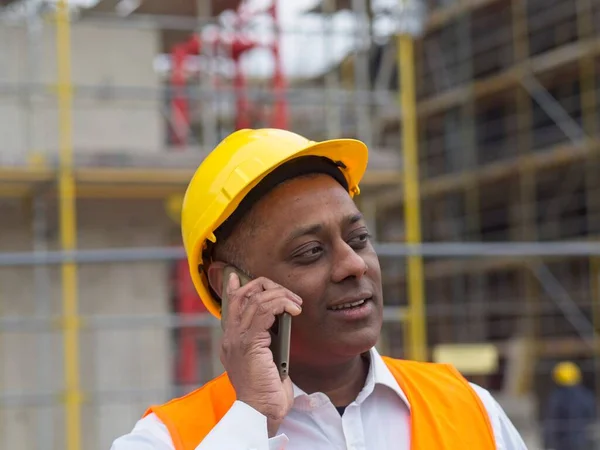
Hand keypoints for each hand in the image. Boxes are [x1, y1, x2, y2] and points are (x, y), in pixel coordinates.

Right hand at [220, 272, 302, 436]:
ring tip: (296, 303)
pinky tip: (294, 310)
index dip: (233, 289)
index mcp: (232, 341)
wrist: (261, 410)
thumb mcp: (266, 360)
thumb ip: (266, 342)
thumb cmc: (266, 391)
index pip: (229, 307)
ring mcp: (237, 339)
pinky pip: (264, 311)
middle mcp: (231, 337)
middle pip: (243, 296)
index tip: (236, 277)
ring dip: (280, 295)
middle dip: (266, 286)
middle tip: (288, 294)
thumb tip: (280, 325)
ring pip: (255, 299)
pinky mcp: (249, 342)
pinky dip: (281, 304)